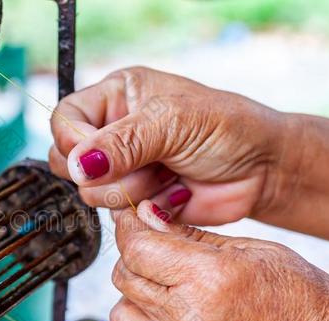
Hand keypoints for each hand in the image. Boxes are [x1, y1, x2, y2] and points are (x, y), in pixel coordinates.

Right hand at [50, 66, 289, 225]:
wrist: (262, 170)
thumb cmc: (227, 129)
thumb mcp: (172, 122)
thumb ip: (122, 142)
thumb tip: (78, 164)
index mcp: (118, 97)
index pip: (66, 119)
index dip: (74, 141)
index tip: (97, 157)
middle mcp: (114, 132)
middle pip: (71, 161)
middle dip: (108, 172)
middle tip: (147, 163)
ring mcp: (124, 169)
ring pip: (93, 193)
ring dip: (134, 190)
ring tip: (169, 174)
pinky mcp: (136, 200)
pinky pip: (118, 215)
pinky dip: (147, 208)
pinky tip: (174, 194)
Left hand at [58, 204, 328, 320]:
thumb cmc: (313, 308)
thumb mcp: (260, 253)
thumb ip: (195, 238)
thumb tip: (148, 215)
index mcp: (209, 279)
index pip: (137, 243)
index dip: (131, 225)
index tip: (133, 219)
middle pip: (126, 277)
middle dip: (138, 258)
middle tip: (158, 255)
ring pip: (121, 317)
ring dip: (135, 302)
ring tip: (164, 299)